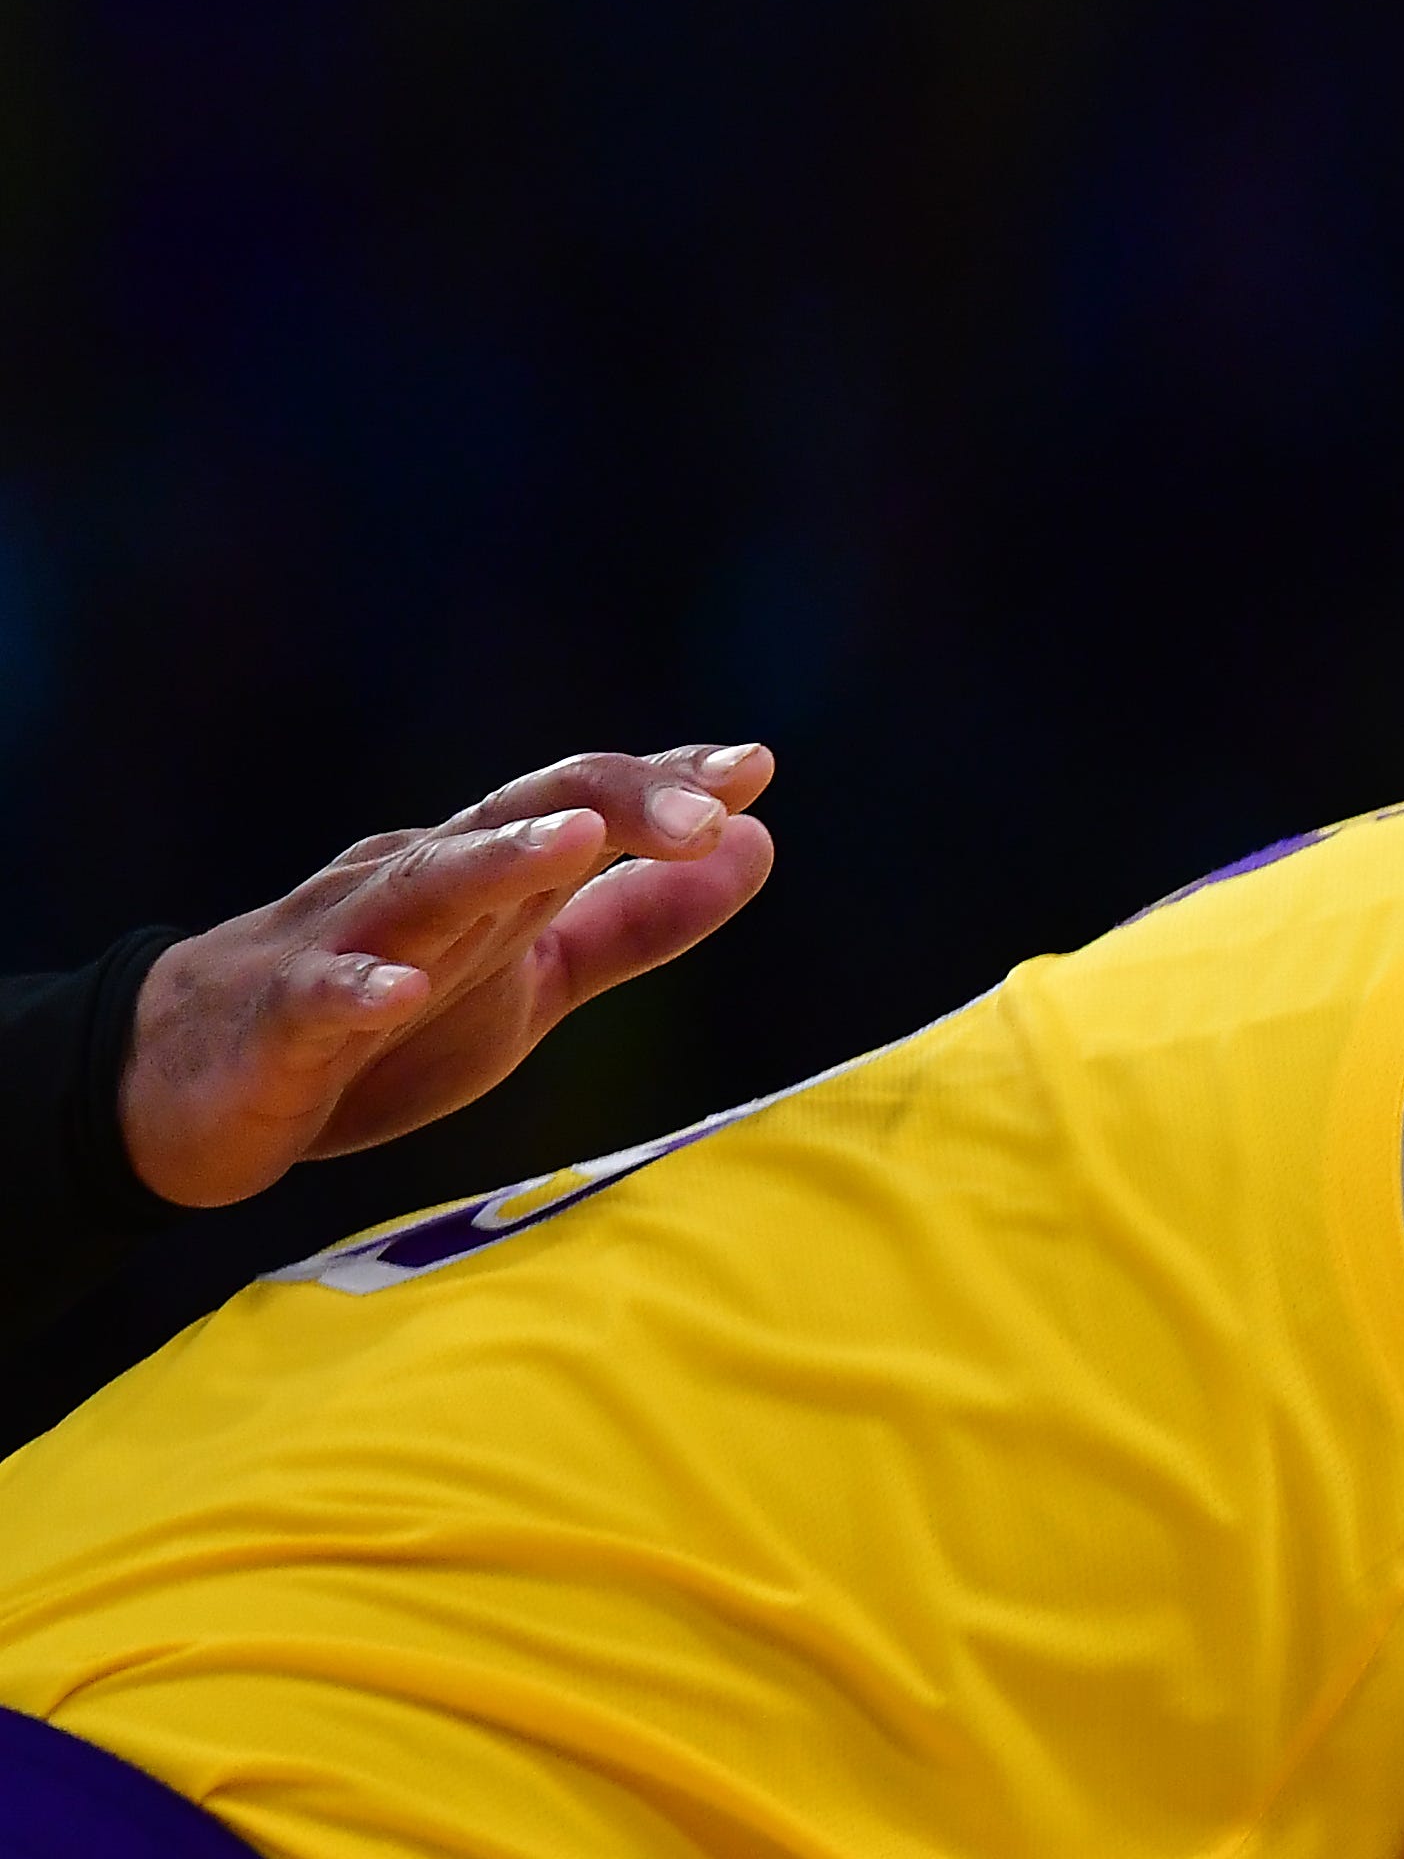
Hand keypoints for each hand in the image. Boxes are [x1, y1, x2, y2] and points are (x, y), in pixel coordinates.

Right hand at [120, 744, 783, 1207]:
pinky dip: (357, 990)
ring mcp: (342, 946)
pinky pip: (316, 999)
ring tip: (573, 838)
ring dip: (499, 858)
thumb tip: (755, 841)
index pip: (578, 803)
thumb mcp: (530, 976)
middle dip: (613, 803)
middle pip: (517, 818)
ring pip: (423, 886)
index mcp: (483, 877)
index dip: (664, 785)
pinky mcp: (278, 1025)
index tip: (753, 766)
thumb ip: (636, 921)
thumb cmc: (378, 1025)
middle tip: (708, 805)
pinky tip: (397, 990)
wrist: (192, 1091)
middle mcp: (416, 885)